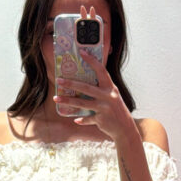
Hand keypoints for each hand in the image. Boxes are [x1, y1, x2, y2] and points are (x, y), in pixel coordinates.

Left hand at [53, 4, 137, 142]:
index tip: (82, 52)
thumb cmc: (116, 110)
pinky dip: (81, 120)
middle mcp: (107, 97)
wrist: (125, 128)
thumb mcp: (113, 96)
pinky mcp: (100, 120)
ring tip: (56, 98)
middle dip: (71, 84)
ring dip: (68, 101)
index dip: (92, 61)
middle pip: (86, 88)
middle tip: (58, 80)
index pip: (101, 71)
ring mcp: (104, 109)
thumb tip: (86, 83)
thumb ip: (102, 89)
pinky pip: (87, 119)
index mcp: (111, 88)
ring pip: (82, 103)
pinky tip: (76, 119)